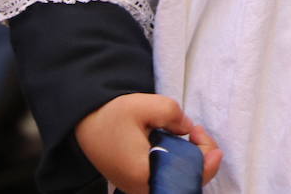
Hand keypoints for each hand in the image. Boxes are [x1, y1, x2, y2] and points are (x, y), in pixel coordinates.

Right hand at [74, 93, 223, 193]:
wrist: (87, 124)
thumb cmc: (112, 116)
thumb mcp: (144, 105)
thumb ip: (173, 114)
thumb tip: (188, 129)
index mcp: (143, 175)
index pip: (187, 177)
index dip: (204, 156)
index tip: (199, 132)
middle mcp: (141, 188)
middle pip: (185, 182)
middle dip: (200, 156)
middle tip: (195, 131)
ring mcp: (138, 188)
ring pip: (177, 182)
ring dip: (189, 159)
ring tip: (189, 135)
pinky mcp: (137, 183)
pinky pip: (167, 178)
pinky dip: (178, 163)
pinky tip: (179, 144)